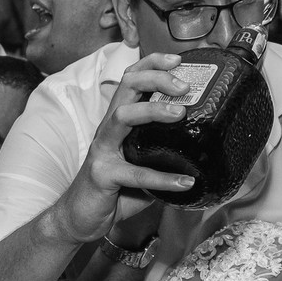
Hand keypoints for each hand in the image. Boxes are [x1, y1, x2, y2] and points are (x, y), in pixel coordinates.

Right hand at [50, 53, 192, 243]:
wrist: (78, 219)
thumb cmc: (111, 192)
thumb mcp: (140, 167)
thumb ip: (163, 158)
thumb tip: (203, 157)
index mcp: (118, 123)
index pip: (131, 80)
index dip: (152, 64)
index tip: (179, 60)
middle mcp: (108, 130)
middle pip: (127, 87)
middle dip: (156, 77)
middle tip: (185, 85)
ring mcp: (102, 150)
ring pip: (123, 116)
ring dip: (153, 110)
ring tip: (181, 114)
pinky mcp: (102, 175)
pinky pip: (134, 173)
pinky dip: (163, 178)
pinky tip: (185, 182)